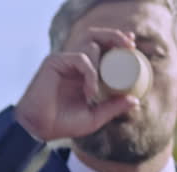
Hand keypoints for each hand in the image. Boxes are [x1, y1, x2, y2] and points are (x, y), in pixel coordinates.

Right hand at [15, 28, 139, 140]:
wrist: (40, 128)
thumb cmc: (64, 123)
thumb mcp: (95, 116)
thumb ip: (113, 107)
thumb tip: (136, 100)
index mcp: (84, 72)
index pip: (102, 49)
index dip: (116, 42)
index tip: (132, 44)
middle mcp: (75, 63)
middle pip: (96, 38)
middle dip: (115, 37)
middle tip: (131, 45)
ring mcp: (65, 61)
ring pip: (90, 44)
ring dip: (105, 60)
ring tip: (110, 79)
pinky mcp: (55, 62)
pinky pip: (81, 59)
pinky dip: (91, 74)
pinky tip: (91, 92)